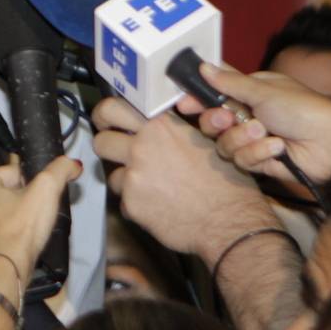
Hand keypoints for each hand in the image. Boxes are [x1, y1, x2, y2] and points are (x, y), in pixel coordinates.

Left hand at [0, 154, 80, 277]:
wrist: (5, 270)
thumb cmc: (21, 228)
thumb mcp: (46, 192)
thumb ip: (59, 171)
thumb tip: (73, 162)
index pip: (6, 172)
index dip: (25, 181)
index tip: (34, 194)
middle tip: (10, 197)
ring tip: (6, 215)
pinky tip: (0, 235)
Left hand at [92, 97, 277, 264]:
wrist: (230, 222)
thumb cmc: (225, 184)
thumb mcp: (203, 141)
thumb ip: (171, 129)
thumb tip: (151, 125)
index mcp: (160, 126)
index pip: (113, 108)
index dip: (105, 115)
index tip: (106, 121)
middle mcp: (142, 146)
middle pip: (101, 141)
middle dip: (107, 147)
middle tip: (115, 152)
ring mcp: (134, 175)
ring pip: (112, 174)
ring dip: (126, 180)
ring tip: (151, 187)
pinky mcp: (132, 203)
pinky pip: (124, 200)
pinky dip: (137, 204)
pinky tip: (159, 206)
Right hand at [180, 63, 330, 184]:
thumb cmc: (304, 110)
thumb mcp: (264, 91)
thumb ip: (229, 82)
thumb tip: (204, 65)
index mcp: (251, 92)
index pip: (215, 91)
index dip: (199, 98)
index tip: (185, 103)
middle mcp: (249, 115)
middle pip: (212, 122)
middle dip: (217, 122)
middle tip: (226, 119)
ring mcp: (253, 140)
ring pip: (224, 144)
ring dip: (243, 139)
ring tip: (265, 134)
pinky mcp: (260, 162)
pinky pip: (241, 161)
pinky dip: (258, 154)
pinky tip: (277, 150)